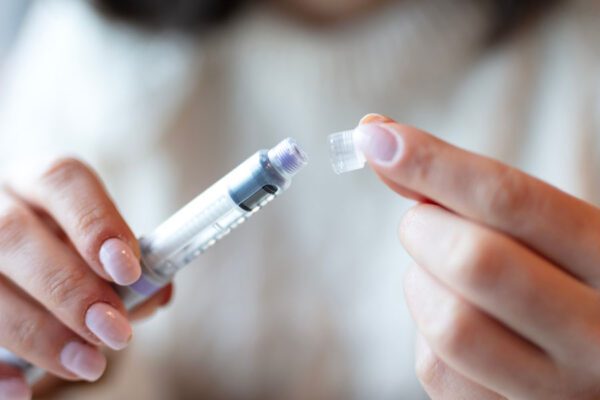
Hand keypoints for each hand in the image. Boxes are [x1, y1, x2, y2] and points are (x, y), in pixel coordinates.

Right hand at [0, 157, 170, 398]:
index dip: (96, 223)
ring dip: (39, 333)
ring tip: (89, 365)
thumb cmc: (66, 256)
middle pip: (14, 234)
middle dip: (70, 290)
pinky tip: (23, 391)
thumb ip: (129, 271)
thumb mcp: (96, 253)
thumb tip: (157, 294)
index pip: (62, 180)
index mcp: (37, 183)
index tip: (128, 272)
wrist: (19, 268)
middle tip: (116, 333)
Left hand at [358, 114, 599, 398]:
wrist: (594, 356)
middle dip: (425, 228)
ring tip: (442, 273)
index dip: (434, 164)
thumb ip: (466, 187)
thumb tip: (379, 133)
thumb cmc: (557, 276)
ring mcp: (558, 391)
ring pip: (448, 324)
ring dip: (421, 283)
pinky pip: (437, 370)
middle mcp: (598, 335)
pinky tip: (453, 317)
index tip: (375, 135)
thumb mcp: (539, 229)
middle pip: (474, 262)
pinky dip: (425, 332)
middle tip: (424, 222)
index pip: (513, 201)